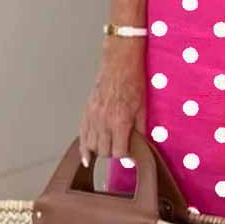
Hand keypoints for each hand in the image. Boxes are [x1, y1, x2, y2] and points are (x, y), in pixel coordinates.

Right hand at [78, 39, 146, 167]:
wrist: (119, 66)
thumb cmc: (133, 83)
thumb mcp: (142, 108)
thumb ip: (141, 129)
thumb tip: (141, 145)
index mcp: (120, 122)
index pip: (119, 152)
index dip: (126, 155)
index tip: (130, 155)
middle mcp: (104, 122)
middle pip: (104, 151)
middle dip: (113, 153)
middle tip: (120, 147)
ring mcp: (93, 118)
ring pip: (91, 146)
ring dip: (100, 150)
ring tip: (107, 149)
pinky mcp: (86, 113)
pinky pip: (82, 135)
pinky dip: (83, 148)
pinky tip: (85, 158)